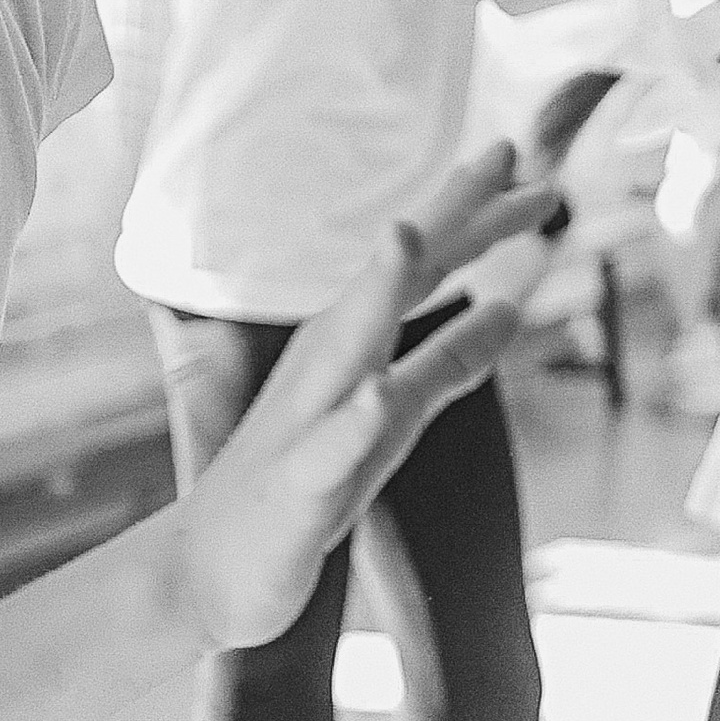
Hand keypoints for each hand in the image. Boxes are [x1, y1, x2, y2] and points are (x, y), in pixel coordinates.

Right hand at [174, 145, 559, 656]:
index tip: (513, 151)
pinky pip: (329, 451)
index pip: (421, 265)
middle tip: (504, 150)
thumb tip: (510, 309)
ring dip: (378, 289)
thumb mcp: (395, 421)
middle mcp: (328, 366)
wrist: (206, 570)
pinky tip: (377, 392)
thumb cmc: (305, 487)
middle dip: (446, 217)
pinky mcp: (298, 487)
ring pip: (348, 346)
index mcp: (353, 345)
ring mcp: (308, 422)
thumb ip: (448, 363)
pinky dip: (354, 419)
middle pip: (394, 280)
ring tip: (411, 232)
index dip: (468, 209)